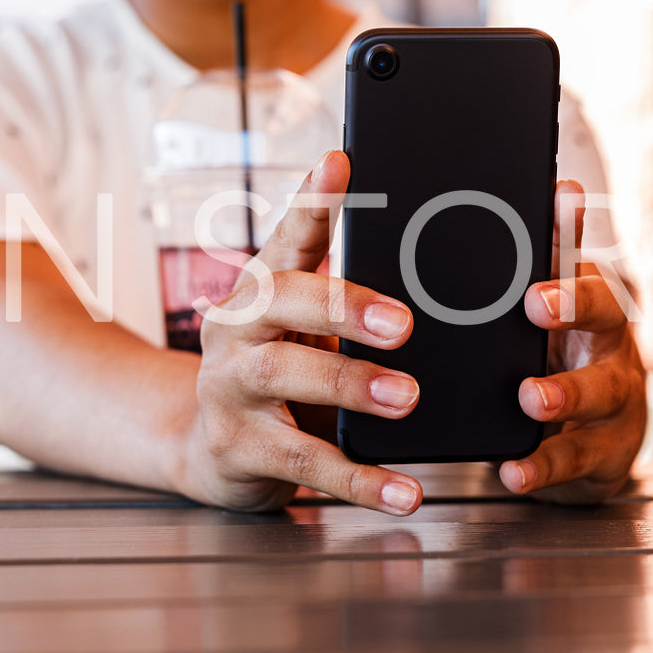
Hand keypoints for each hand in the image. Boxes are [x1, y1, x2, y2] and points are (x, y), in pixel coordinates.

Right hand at [180, 151, 425, 515]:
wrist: (211, 448)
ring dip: (349, 384)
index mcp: (262, 288)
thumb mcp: (306, 327)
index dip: (313, 199)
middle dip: (343, 307)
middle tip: (403, 322)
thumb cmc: (279, 374)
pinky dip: (360, 480)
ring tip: (406, 397)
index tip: (340, 162)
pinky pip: (304, 464)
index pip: (288, 234)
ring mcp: (230, 388)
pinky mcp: (239, 448)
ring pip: (285, 376)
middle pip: (281, 301)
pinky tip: (405, 491)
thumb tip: (441, 264)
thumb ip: (353, 295)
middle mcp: (237, 329)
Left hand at [501, 180, 647, 503]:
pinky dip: (544, 466)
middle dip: (574, 306)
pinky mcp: (605, 452)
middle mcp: (610, 343)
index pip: (581, 252)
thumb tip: (522, 193)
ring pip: (599, 391)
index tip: (559, 197)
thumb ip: (529, 263)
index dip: (572, 228)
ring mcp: (615, 398)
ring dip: (564, 393)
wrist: (586, 443)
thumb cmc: (556, 361)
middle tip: (536, 304)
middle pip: (606, 315)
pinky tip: (515, 469)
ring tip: (531, 398)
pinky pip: (577, 459)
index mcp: (588, 301)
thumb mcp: (539, 315)